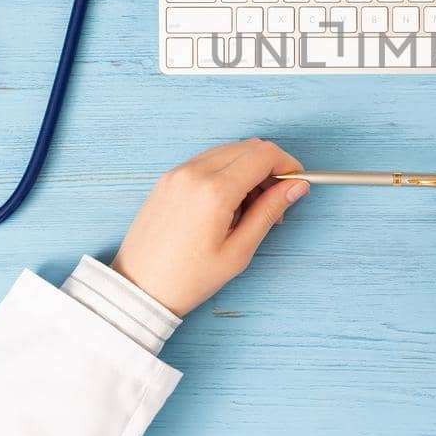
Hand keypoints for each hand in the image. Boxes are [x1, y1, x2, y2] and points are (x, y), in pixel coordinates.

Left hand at [112, 139, 308, 316]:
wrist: (139, 288)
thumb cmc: (188, 278)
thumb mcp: (238, 251)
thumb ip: (269, 211)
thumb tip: (295, 187)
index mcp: (215, 191)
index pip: (264, 154)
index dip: (287, 165)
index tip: (295, 183)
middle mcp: (195, 173)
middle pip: (249, 147)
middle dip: (269, 167)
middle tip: (275, 202)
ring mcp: (178, 172)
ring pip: (228, 151)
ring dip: (248, 168)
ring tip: (250, 208)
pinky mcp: (168, 178)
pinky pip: (207, 160)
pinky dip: (225, 171)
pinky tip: (226, 203)